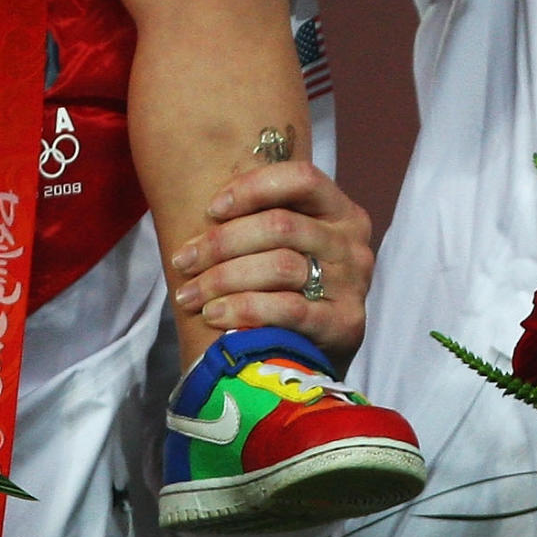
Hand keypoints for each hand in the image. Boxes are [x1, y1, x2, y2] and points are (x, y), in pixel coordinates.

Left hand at [166, 160, 375, 360]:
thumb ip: (263, 222)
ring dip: (224, 278)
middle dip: (222, 242)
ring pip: (281, 265)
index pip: (302, 178)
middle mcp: (350, 243)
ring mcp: (351, 284)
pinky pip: (287, 309)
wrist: (317, 358)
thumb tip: (204, 212)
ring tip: (190, 294)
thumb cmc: (291, 291)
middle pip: (281, 225)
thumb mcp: (291, 247)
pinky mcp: (344, 324)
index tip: (211, 209)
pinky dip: (244, 309)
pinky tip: (215, 315)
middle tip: (184, 262)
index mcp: (340, 212)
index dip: (253, 187)